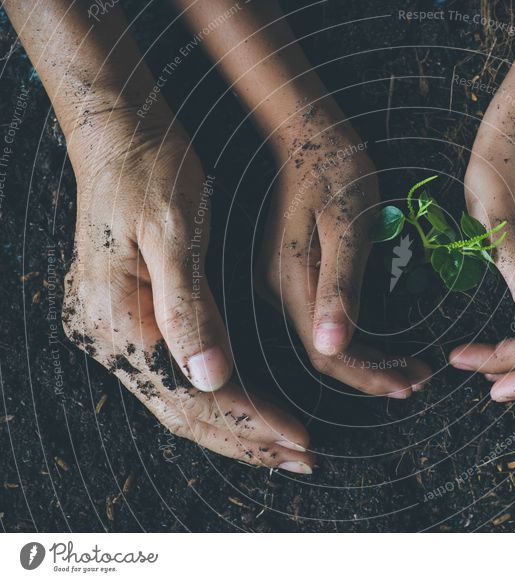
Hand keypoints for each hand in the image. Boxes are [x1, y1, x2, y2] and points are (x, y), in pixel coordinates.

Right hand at [63, 111, 313, 471]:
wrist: (118, 131)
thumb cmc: (149, 170)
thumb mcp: (172, 232)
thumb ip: (186, 308)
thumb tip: (208, 378)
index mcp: (115, 318)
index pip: (188, 393)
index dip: (246, 419)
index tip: (295, 435)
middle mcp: (110, 334)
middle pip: (182, 410)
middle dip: (245, 438)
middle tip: (302, 455)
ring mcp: (118, 329)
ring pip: (180, 400)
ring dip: (235, 426)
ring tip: (284, 445)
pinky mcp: (135, 318)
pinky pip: (178, 374)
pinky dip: (219, 397)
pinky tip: (251, 406)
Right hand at [256, 111, 431, 397]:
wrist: (310, 133)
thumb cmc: (336, 171)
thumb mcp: (348, 225)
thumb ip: (340, 287)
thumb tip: (331, 347)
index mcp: (290, 281)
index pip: (328, 353)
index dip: (368, 376)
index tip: (409, 384)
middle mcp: (278, 290)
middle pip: (326, 352)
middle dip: (373, 374)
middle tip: (418, 380)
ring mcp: (281, 281)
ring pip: (325, 339)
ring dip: (367, 360)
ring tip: (410, 369)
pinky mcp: (290, 272)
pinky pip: (323, 318)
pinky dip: (356, 336)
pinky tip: (380, 341)